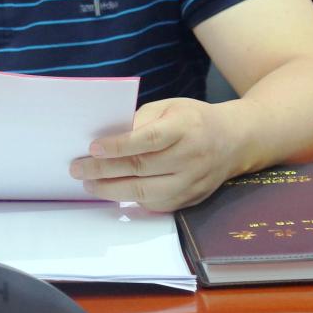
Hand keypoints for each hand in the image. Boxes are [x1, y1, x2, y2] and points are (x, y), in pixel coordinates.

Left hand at [70, 97, 240, 211]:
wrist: (234, 141)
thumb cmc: (192, 119)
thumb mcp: (168, 107)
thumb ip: (140, 120)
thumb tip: (108, 138)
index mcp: (184, 128)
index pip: (148, 140)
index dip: (118, 146)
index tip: (92, 147)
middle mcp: (191, 157)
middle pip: (142, 168)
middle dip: (105, 170)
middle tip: (77, 169)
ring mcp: (192, 182)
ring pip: (147, 192)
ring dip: (112, 190)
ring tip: (89, 184)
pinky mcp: (191, 199)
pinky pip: (157, 205)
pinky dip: (131, 201)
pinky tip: (113, 192)